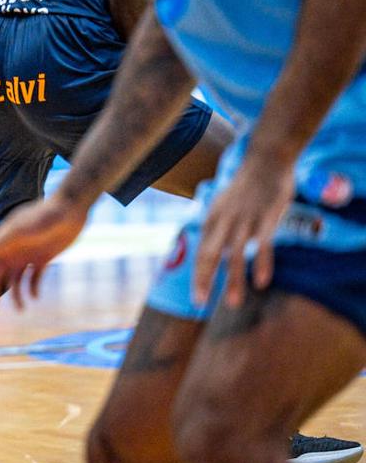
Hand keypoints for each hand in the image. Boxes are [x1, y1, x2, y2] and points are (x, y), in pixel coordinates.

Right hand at [0, 194, 88, 310]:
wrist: (71, 209)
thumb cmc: (43, 216)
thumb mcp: (21, 229)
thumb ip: (0, 240)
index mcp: (2, 243)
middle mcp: (12, 250)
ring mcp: (27, 254)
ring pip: (15, 279)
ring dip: (15, 295)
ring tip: (21, 310)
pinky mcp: (43, 257)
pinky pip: (34, 277)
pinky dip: (33, 288)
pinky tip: (35, 297)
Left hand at [193, 161, 292, 308]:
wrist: (265, 159)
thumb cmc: (245, 185)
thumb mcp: (223, 204)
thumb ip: (218, 225)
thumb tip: (212, 246)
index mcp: (211, 218)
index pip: (201, 252)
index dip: (198, 276)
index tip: (197, 298)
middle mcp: (223, 221)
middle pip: (209, 255)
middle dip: (204, 280)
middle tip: (200, 303)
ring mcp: (244, 220)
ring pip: (235, 255)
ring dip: (233, 280)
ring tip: (233, 303)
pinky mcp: (265, 219)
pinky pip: (263, 246)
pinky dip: (261, 264)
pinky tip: (261, 283)